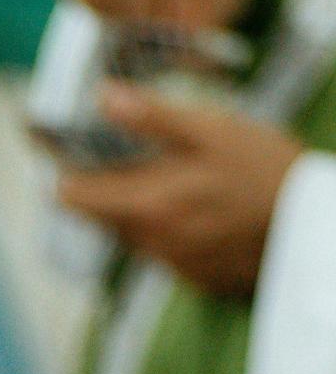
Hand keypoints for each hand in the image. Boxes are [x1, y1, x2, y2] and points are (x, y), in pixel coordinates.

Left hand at [59, 82, 302, 293]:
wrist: (313, 228)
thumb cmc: (266, 169)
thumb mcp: (212, 129)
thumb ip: (152, 117)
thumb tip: (102, 98)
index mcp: (146, 204)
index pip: (72, 198)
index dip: (63, 171)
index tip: (62, 151)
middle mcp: (149, 242)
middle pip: (96, 218)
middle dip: (97, 188)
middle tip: (112, 156)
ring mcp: (170, 263)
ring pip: (127, 234)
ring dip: (130, 208)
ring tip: (159, 176)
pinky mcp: (192, 276)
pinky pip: (159, 250)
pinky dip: (161, 227)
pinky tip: (189, 205)